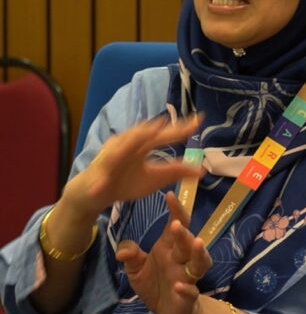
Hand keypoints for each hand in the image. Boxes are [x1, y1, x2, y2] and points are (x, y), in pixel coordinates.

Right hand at [63, 115, 203, 216]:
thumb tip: (202, 170)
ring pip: (121, 147)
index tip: (199, 119)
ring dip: (133, 140)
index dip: (181, 127)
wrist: (95, 193)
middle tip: (174, 124)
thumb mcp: (155, 179)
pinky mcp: (98, 172)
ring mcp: (110, 156)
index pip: (164, 134)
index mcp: (142, 145)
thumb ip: (175, 172)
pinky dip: (103, 177)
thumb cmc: (125, 182)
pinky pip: (102, 174)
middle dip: (158, 129)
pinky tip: (107, 179)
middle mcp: (127, 144)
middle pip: (144, 134)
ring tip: (150, 133)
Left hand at [116, 191, 211, 313]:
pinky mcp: (187, 298)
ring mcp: (187, 278)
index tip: (170, 196)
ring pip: (199, 263)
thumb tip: (121, 251)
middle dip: (184, 233)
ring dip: (199, 253)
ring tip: (196, 243)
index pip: (177, 225)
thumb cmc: (155, 285)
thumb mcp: (136, 270)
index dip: (176, 210)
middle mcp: (181, 260)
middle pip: (187, 243)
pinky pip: (191, 292)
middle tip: (177, 225)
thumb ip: (131, 256)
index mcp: (169, 249)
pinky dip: (187, 289)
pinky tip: (180, 286)